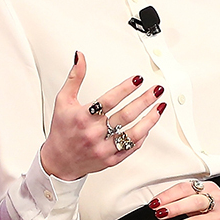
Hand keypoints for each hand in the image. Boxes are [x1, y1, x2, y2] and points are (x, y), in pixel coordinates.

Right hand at [38, 51, 167, 181]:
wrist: (59, 161)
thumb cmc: (62, 130)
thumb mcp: (63, 101)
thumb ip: (74, 78)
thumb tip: (80, 57)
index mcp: (83, 118)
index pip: (109, 100)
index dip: (125, 88)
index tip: (138, 79)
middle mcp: (94, 134)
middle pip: (125, 115)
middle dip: (144, 100)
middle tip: (156, 90)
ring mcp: (104, 148)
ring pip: (133, 133)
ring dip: (150, 118)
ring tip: (160, 106)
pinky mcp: (111, 160)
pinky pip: (131, 147)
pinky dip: (142, 135)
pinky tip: (149, 124)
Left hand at [150, 179, 219, 219]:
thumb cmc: (216, 207)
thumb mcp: (203, 195)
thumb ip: (183, 198)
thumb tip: (157, 205)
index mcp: (210, 188)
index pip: (187, 188)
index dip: (169, 195)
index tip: (154, 203)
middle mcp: (217, 202)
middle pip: (195, 203)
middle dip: (175, 209)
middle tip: (158, 215)